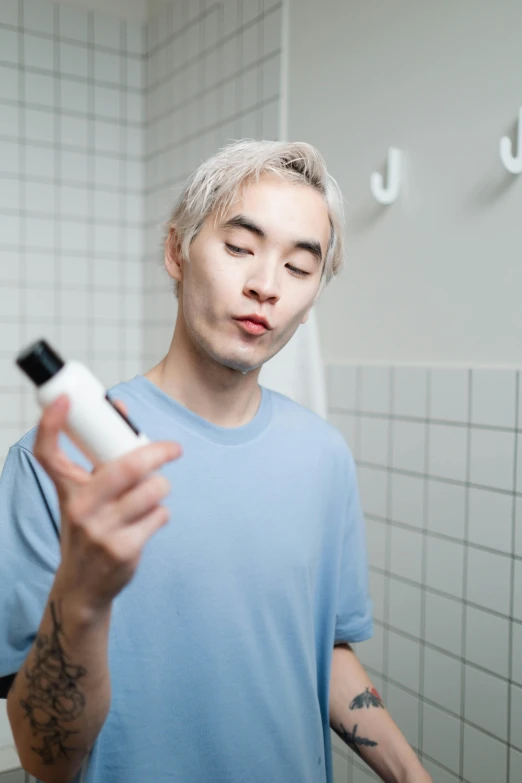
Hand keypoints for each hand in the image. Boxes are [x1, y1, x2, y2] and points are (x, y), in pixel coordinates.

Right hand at [33, 394, 181, 615]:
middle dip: (157, 452)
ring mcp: (101, 530)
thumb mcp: (83, 496)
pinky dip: (161, 514)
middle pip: (125, 466)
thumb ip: (100, 460)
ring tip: (152, 495)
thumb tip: (122, 411)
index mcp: (67, 490)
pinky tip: (149, 521)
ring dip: (160, 489)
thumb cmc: (88, 529)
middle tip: (173, 449)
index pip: (48, 453)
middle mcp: (79, 509)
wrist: (83, 586)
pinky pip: (160, 515)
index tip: (65, 399)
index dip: (51, 423)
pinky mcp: (124, 549)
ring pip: (152, 490)